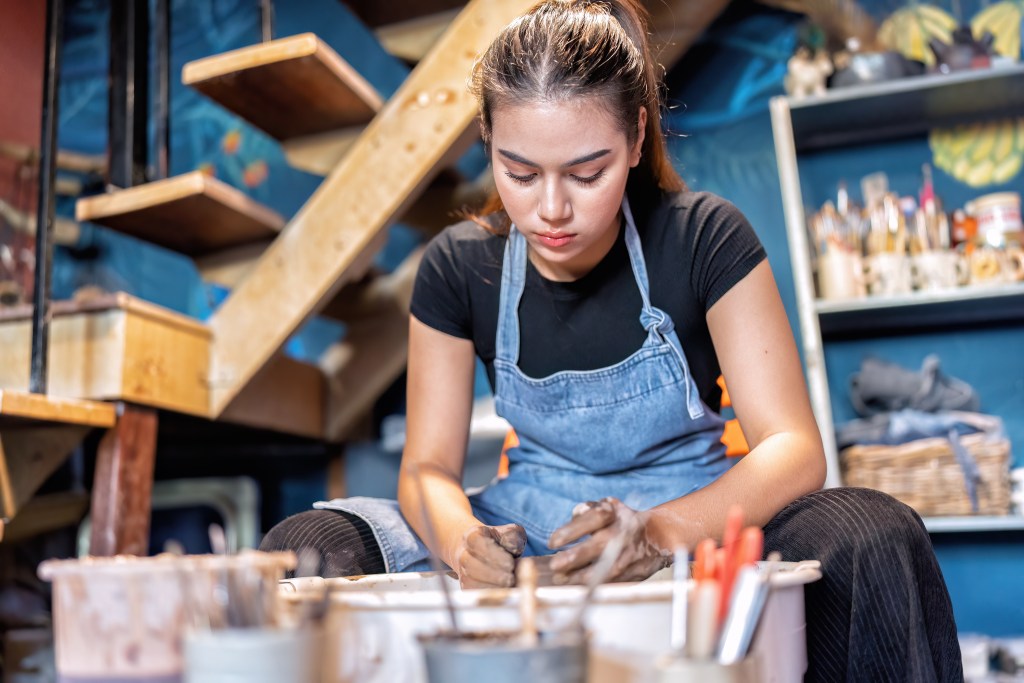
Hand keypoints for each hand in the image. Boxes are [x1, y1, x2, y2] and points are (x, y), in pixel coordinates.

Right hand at [453, 523, 526, 588]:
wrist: (481, 552)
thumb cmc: (499, 542)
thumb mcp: (508, 533)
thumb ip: (512, 536)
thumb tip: (513, 547)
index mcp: (472, 536)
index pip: (477, 543)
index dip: (494, 555)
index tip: (510, 564)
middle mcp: (463, 554)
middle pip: (471, 565)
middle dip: (493, 574)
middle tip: (511, 579)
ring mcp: (462, 572)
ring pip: (470, 582)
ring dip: (491, 586)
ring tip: (509, 587)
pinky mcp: (466, 587)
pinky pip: (474, 593)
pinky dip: (489, 595)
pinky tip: (503, 593)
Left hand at [547, 498, 668, 584]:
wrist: (657, 535)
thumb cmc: (622, 520)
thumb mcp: (607, 506)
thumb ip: (587, 511)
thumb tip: (573, 517)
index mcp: (616, 514)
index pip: (593, 518)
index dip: (571, 530)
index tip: (552, 542)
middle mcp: (624, 533)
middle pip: (599, 545)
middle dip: (574, 557)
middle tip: (555, 565)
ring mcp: (630, 555)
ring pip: (606, 568)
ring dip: (580, 577)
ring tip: (561, 579)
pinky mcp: (634, 573)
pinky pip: (612, 582)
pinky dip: (594, 586)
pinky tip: (577, 587)